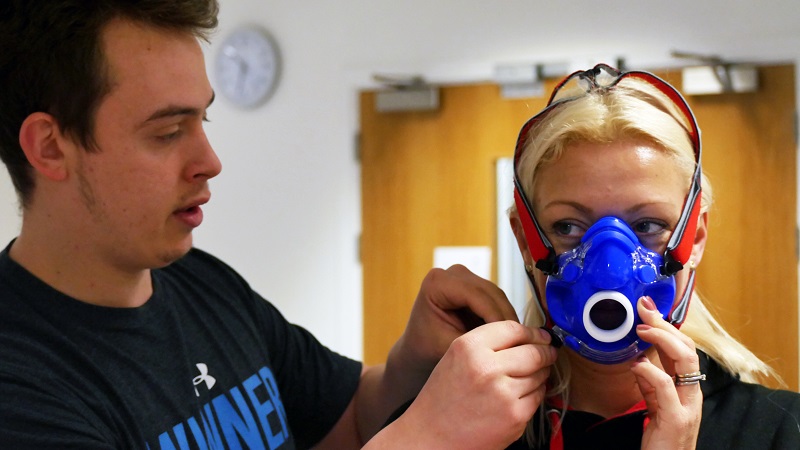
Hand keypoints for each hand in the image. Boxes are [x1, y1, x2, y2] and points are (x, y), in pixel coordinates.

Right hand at [389, 321, 557, 448]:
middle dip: (546, 352)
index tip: (542, 335)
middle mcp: (486, 367)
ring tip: (525, 379)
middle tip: (549, 353)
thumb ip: (488, 344)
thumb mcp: (456, 358)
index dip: (533, 332)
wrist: (431, 436)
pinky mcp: (515, 416)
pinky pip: (538, 397)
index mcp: (468, 347)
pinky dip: (534, 395)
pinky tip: (518, 397)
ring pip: (539, 375)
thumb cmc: (443, 398)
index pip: (513, 329)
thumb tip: (529, 337)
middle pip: (533, 351)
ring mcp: (503, 393)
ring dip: (540, 375)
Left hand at [394, 264, 521, 375]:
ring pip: (498, 297)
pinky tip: (514, 337)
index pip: (478, 296)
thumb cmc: (427, 349)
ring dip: (509, 319)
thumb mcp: (452, 346)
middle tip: (524, 343)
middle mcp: (452, 273)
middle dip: (507, 320)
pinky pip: (497, 301)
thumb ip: (478, 341)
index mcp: (438, 282)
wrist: (418, 349)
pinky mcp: (475, 286)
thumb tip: (512, 342)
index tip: (513, 341)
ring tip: (522, 342)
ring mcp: (464, 277)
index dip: (498, 319)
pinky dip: (505, 318)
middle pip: (491, 293)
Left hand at [632, 296, 702, 449]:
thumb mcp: (655, 405)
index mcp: (686, 389)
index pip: (682, 348)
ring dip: (662, 339)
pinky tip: (637, 365)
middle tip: (644, 309)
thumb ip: (651, 384)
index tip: (648, 308)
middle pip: (687, 348)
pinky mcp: (676, 419)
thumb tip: (640, 360)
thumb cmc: (661, 440)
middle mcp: (691, 394)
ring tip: (641, 329)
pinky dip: (650, 371)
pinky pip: (666, 387)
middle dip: (666, 325)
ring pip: (685, 361)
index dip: (666, 326)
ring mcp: (687, 405)